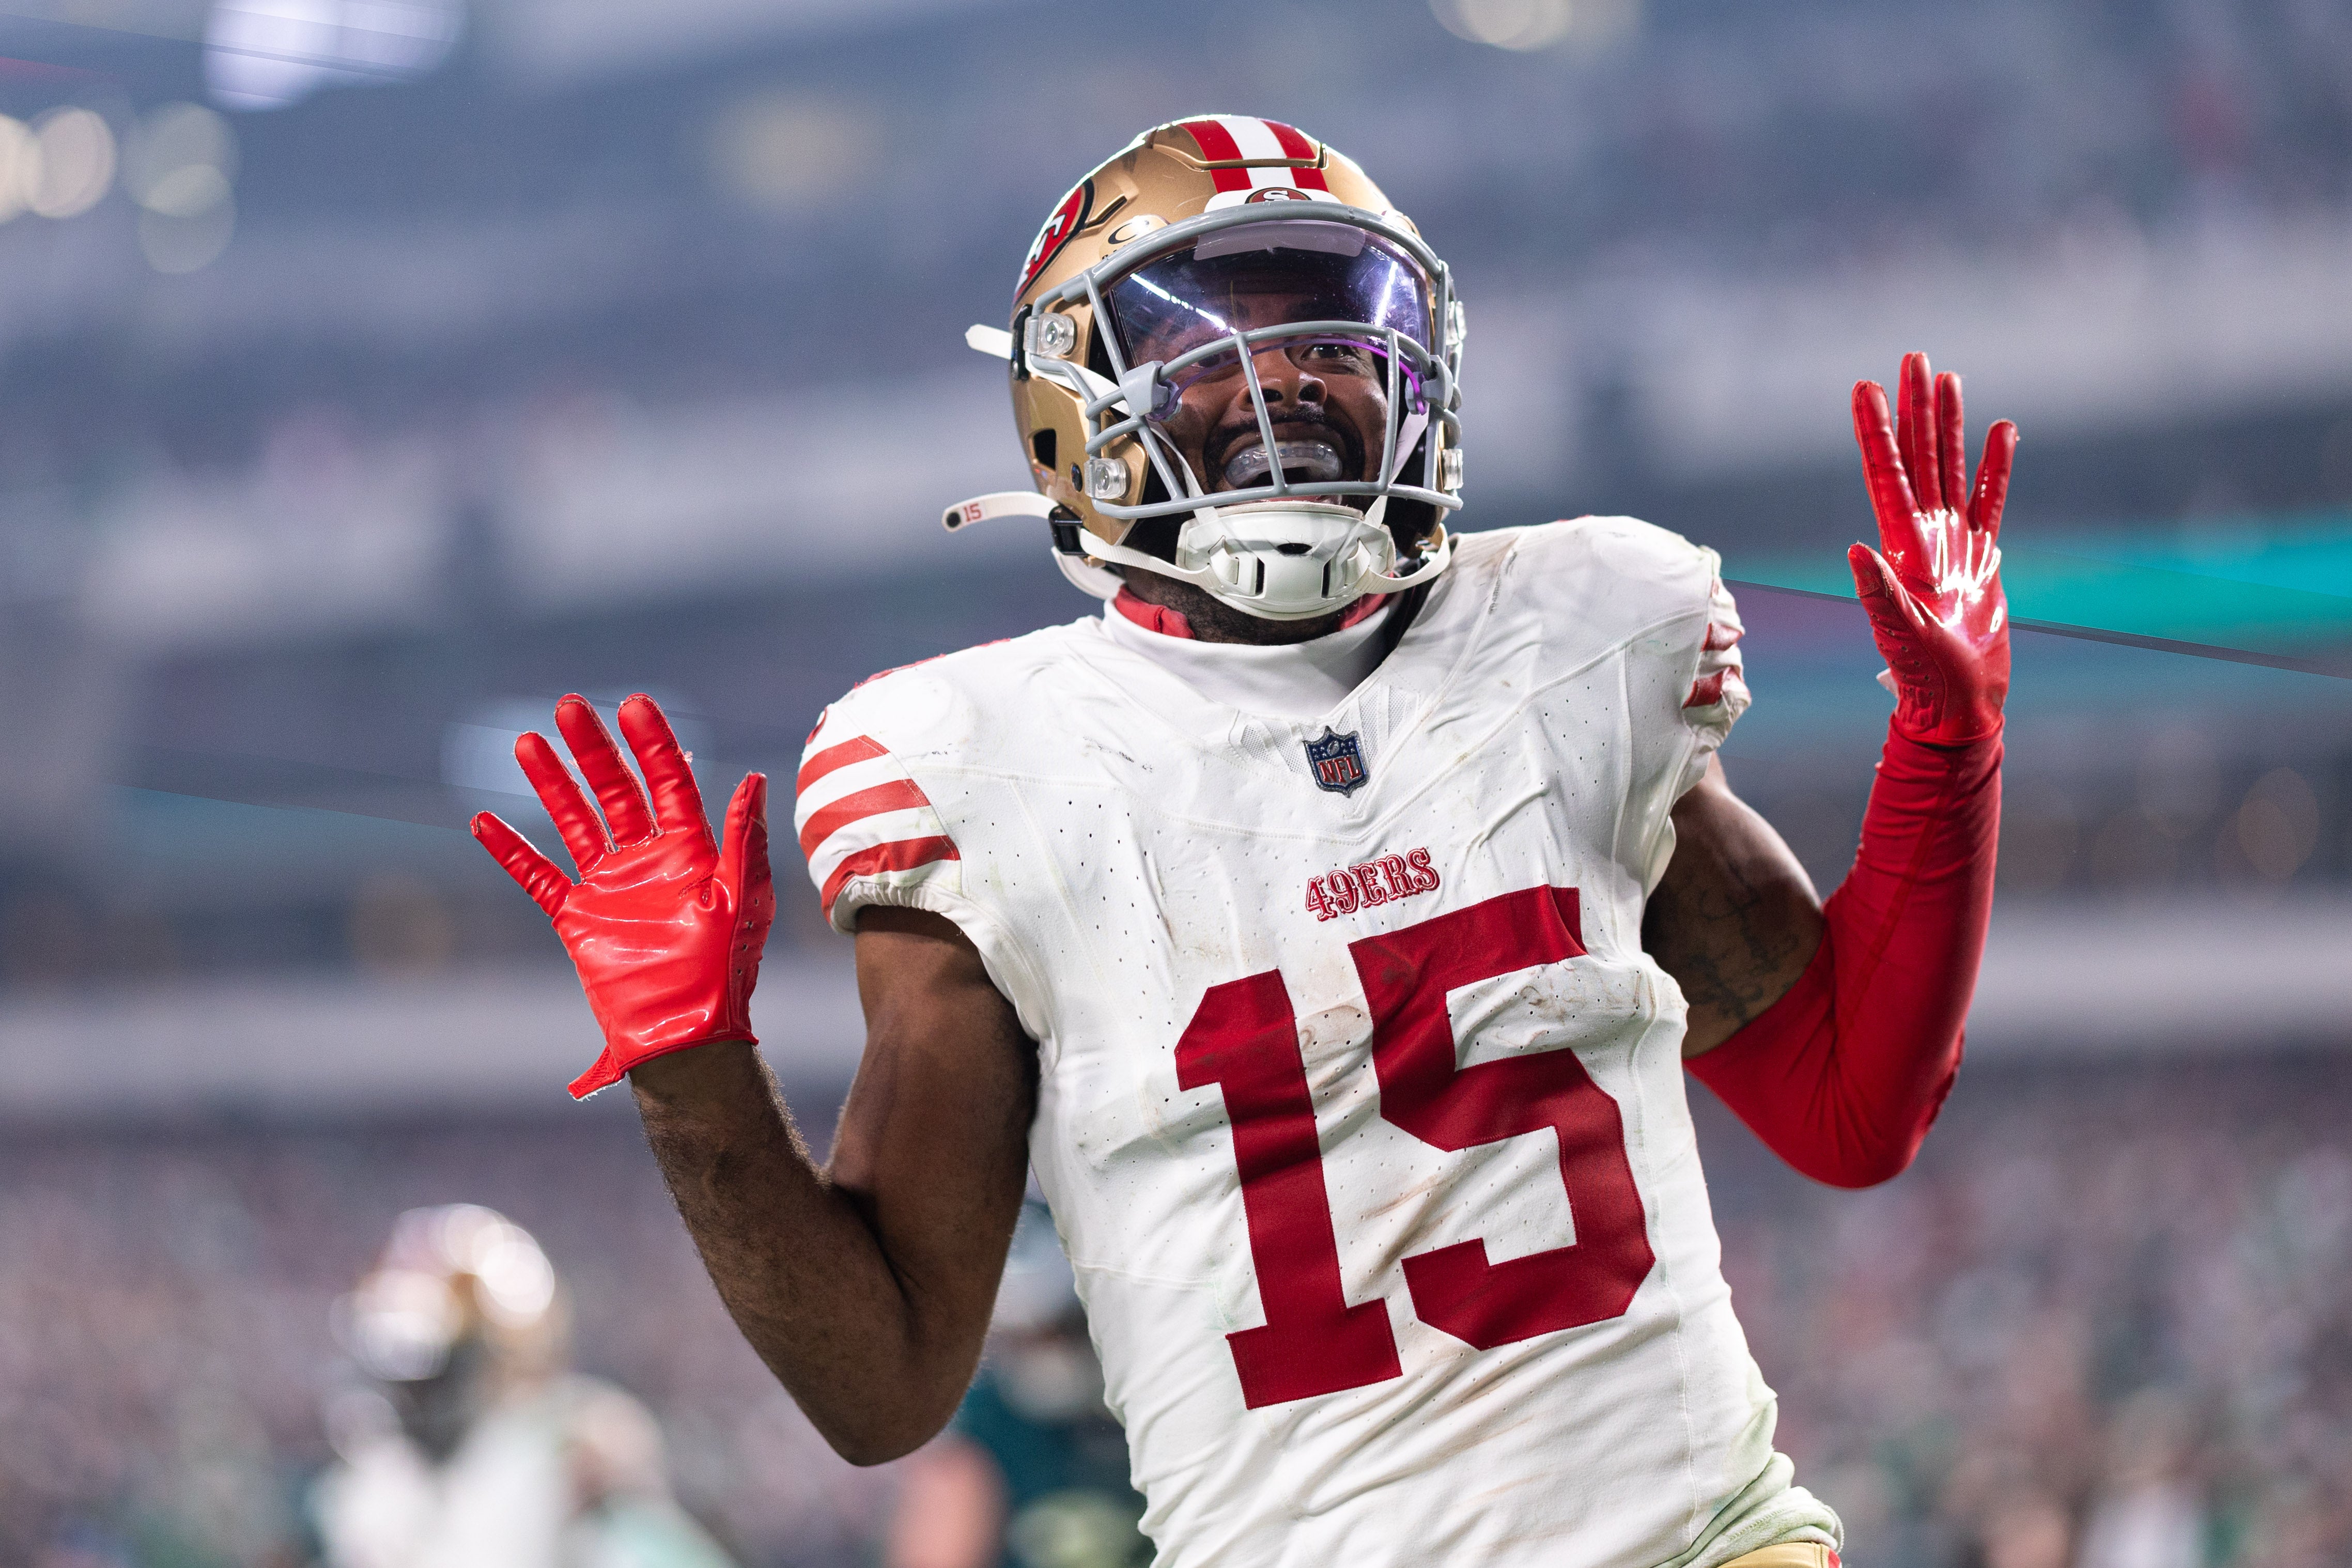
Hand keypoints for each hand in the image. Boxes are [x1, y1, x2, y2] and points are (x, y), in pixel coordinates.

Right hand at [472, 694, 773, 1098]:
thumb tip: (754, 777)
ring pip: (573, 821)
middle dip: (593, 748)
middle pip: (614, 790)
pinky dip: (511, 851)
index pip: (668, 781)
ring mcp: (608, 886)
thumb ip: (742, 838)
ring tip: (527, 742)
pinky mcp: (576, 918)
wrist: (685, 1033)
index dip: (652, 742)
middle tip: (569, 705)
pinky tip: (483, 821)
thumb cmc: (723, 971)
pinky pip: (537, 877)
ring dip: (550, 783)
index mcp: (689, 850)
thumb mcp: (741, 898)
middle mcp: (646, 860)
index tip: (634, 704)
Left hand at [1848, 351, 2017, 744]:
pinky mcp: (1982, 559)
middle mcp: (1924, 537)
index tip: (1864, 387)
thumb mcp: (1898, 636)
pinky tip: (2002, 430)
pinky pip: (1991, 500)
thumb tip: (1855, 550)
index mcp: (1900, 549)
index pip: (1886, 475)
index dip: (1876, 431)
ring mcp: (1954, 545)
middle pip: (1919, 456)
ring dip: (1949, 424)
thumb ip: (1878, 594)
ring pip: (1951, 468)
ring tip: (1948, 378)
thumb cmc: (1925, 678)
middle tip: (1913, 357)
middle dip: (1915, 408)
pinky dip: (1996, 467)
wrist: (1960, 705)